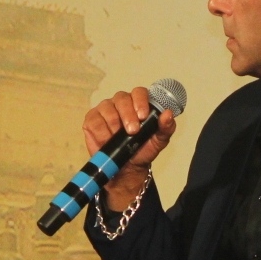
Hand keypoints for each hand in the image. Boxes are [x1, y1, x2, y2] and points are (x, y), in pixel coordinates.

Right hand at [85, 86, 178, 210]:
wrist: (127, 167)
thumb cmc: (142, 149)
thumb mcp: (159, 140)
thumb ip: (166, 127)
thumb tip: (168, 114)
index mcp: (138, 102)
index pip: (139, 92)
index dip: (140, 102)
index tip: (143, 116)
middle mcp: (121, 102)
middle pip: (122, 99)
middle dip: (128, 115)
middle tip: (132, 131)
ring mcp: (105, 109)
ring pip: (108, 109)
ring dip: (114, 126)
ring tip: (119, 138)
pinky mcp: (92, 119)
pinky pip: (95, 121)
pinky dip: (102, 133)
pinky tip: (107, 141)